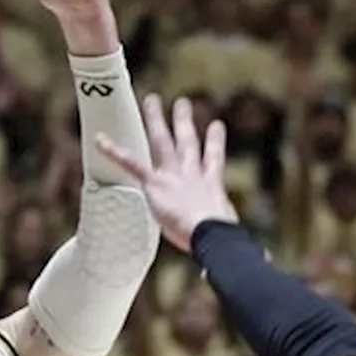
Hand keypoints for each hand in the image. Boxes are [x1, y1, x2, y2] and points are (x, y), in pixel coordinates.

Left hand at [95, 95, 238, 252]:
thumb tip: (254, 255)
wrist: (210, 233)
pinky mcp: (156, 183)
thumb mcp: (230, 234)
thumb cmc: (222, 238)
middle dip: (184, 120)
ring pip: (162, 141)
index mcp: (211, 183)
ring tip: (151, 100)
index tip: (217, 126)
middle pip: (188, 140)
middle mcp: (192, 173)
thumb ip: (234, 238)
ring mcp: (173, 175)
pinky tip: (100, 140)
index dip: (215, 141)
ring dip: (155, 119)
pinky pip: (132, 164)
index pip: (214, 158)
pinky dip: (114, 152)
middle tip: (182, 103)